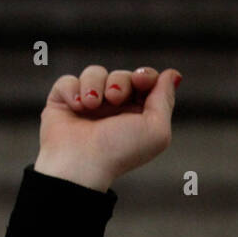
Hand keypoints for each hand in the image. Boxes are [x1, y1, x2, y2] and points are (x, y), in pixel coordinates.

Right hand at [34, 64, 181, 190]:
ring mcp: (89, 105)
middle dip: (120, 82)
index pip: (146, 81)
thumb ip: (165, 99)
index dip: (145, 75)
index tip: (140, 80)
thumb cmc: (120, 150)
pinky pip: (69, 80)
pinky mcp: (64, 102)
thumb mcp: (155, 129)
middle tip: (114, 98)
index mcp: (138, 115)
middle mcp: (114, 109)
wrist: (81, 162)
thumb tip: (173, 73)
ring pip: (95, 73)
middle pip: (122, 75)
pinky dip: (73, 90)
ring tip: (91, 105)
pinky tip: (76, 107)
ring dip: (95, 85)